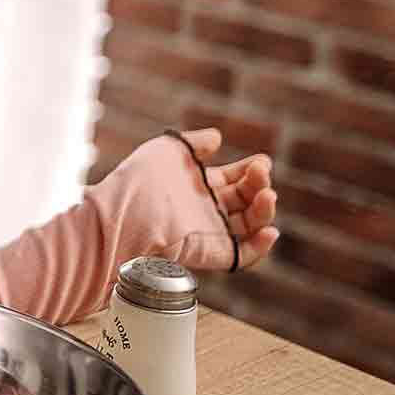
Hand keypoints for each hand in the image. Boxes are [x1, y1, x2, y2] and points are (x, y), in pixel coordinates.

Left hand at [137, 128, 279, 270]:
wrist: (124, 210)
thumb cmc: (140, 178)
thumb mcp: (168, 149)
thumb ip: (195, 142)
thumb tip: (217, 137)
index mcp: (198, 185)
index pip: (236, 178)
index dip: (251, 170)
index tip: (261, 161)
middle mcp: (206, 208)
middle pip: (247, 198)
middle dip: (259, 184)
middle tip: (261, 171)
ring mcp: (209, 231)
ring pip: (250, 224)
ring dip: (265, 210)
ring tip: (267, 194)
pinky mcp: (209, 253)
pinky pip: (241, 256)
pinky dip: (260, 248)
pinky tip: (269, 232)